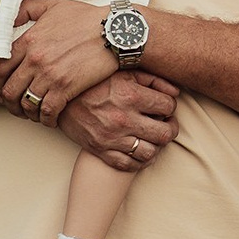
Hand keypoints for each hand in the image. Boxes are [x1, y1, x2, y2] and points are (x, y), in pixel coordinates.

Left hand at [0, 0, 116, 125]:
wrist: (116, 30)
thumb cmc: (87, 17)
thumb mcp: (53, 5)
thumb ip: (26, 9)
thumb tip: (8, 20)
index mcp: (28, 40)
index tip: (5, 86)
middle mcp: (34, 59)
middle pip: (8, 90)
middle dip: (9, 102)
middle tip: (16, 105)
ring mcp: (49, 75)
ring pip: (26, 103)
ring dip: (27, 113)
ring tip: (33, 114)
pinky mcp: (66, 87)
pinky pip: (47, 111)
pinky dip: (45, 119)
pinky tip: (50, 119)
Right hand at [58, 71, 179, 171]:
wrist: (62, 98)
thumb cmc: (97, 82)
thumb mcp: (125, 72)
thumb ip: (153, 79)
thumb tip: (176, 92)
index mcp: (131, 96)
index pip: (169, 107)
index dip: (171, 106)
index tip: (165, 106)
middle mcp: (123, 119)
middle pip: (165, 134)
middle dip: (171, 128)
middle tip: (166, 124)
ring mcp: (112, 138)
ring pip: (150, 153)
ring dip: (157, 146)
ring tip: (153, 137)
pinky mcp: (101, 151)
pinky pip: (129, 165)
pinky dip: (140, 161)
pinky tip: (141, 150)